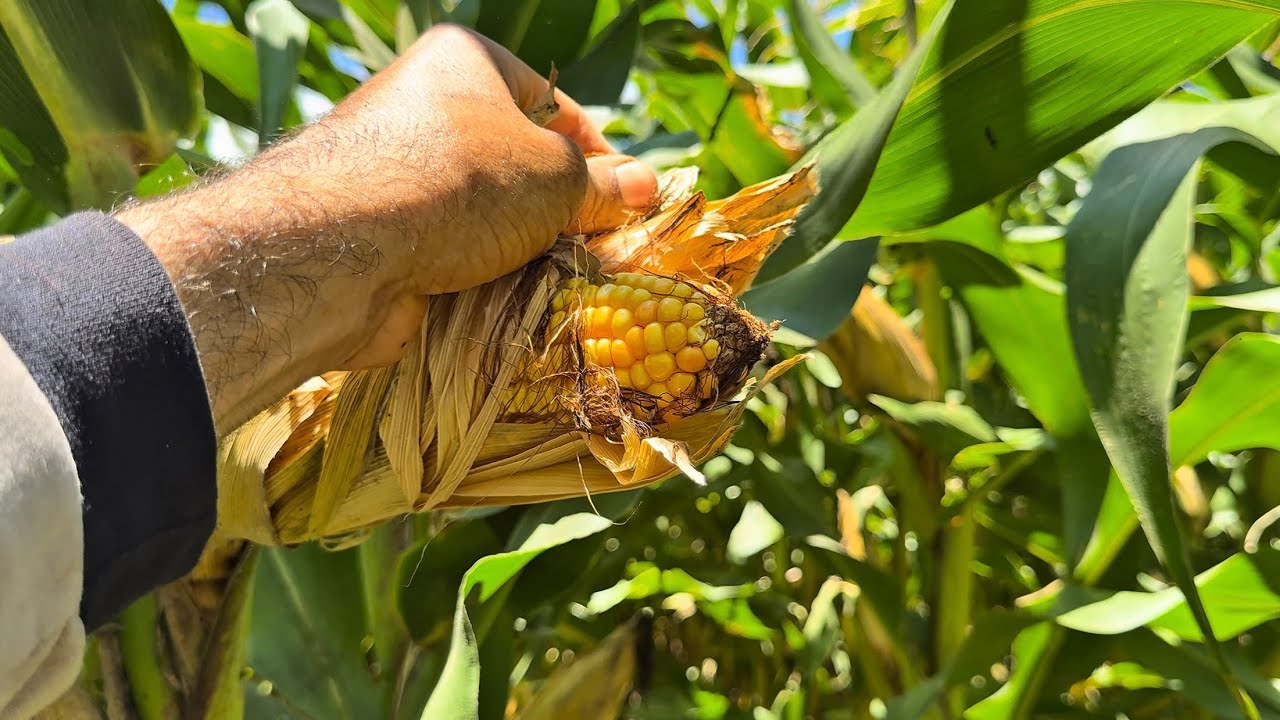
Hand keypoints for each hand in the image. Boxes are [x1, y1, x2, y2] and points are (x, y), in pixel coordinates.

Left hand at [116, 24, 657, 434]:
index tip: (632, 203)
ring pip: (487, 218)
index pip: (553, 105)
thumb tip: (648, 188)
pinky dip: (485, 280)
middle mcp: (425, 110)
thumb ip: (601, 186)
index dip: (598, 156)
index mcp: (465, 64)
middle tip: (605, 250)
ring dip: (526, 251)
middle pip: (519, 165)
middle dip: (563, 211)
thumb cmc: (459, 184)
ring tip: (567, 282)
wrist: (342, 249)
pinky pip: (454, 256)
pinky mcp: (384, 238)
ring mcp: (399, 177)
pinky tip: (517, 304)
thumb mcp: (553, 177)